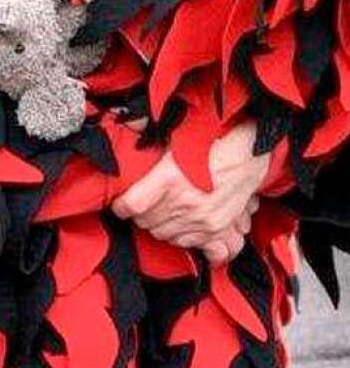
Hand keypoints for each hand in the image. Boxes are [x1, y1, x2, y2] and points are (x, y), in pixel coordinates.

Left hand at [111, 122, 269, 259]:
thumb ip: (149, 134)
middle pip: (145, 222)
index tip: (119, 205)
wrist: (248, 155)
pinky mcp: (215, 229)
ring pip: (163, 235)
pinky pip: (186, 243)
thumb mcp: (176, 135)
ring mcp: (200, 219)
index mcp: (169, 177)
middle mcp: (183, 202)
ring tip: (161, 212)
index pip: (132, 204)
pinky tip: (179, 222)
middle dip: (140, 215)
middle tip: (142, 205)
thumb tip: (129, 124)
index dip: (121, 207)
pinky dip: (178, 235)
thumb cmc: (211, 141)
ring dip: (158, 226)